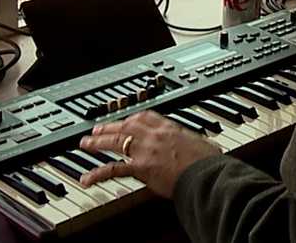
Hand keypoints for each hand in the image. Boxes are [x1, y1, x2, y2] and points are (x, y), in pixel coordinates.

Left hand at [78, 111, 220, 197]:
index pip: (146, 116)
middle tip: (97, 128)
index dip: (132, 117)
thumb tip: (209, 148)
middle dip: (109, 126)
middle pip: (126, 126)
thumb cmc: (210, 163)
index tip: (125, 119)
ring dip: (98, 142)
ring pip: (115, 142)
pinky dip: (97, 174)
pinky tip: (87, 179)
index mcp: (170, 128)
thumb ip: (199, 144)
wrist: (207, 174)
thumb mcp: (205, 145)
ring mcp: (146, 150)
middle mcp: (155, 135)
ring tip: (85, 144)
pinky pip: (114, 169)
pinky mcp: (141, 168)